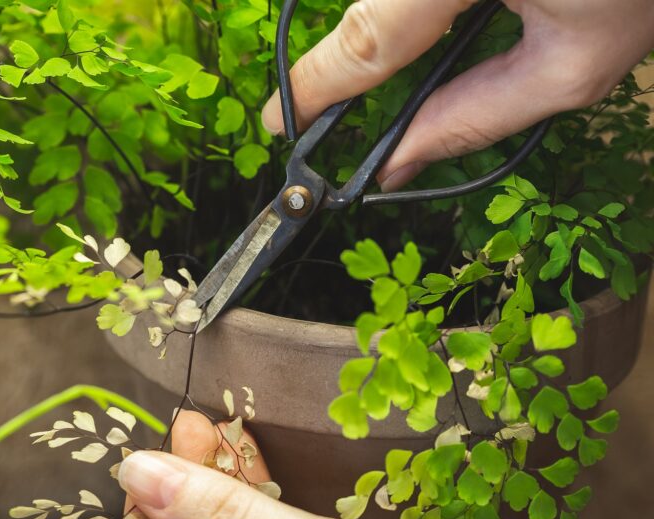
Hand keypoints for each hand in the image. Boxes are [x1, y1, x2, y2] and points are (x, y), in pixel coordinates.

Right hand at [261, 0, 653, 190]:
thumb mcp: (578, 64)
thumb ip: (472, 117)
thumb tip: (396, 164)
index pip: (373, 33)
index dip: (317, 84)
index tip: (279, 121)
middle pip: (374, 1)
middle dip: (366, 46)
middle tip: (348, 94)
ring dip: (395, 17)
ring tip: (438, 39)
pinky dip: (412, 5)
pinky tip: (446, 16)